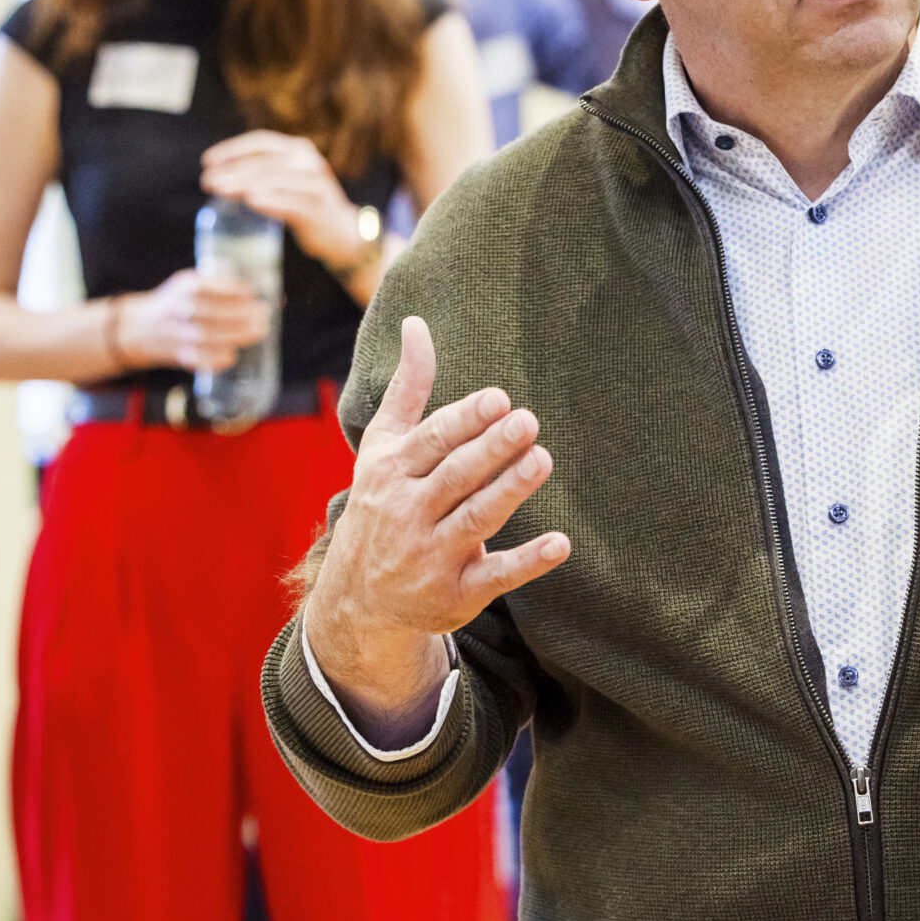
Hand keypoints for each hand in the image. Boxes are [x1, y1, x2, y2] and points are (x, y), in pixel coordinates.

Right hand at [117, 269, 268, 372]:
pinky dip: (215, 359)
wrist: (142, 329)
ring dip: (234, 335)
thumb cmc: (180, 303)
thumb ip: (221, 285)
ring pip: (204, 336)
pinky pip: (196, 359)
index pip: (205, 286)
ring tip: (258, 331)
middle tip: (263, 315)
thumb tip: (267, 292)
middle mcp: (176, 309)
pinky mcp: (177, 355)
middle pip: (208, 313)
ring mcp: (174, 334)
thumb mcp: (192, 284)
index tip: (252, 293)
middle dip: (238, 314)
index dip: (231, 290)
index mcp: (183, 287)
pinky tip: (232, 355)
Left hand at [199, 132, 363, 270]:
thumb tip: (218, 176)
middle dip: (232, 171)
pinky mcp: (319, 208)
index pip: (261, 142)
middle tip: (206, 181)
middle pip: (264, 162)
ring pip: (274, 181)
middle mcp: (309, 162)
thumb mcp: (285, 182)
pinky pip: (291, 203)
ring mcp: (316, 184)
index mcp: (299, 150)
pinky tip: (250, 202)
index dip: (232, 149)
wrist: (342, 234)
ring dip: (243, 185)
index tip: (207, 162)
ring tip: (220, 190)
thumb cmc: (306, 206)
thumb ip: (261, 174)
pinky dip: (270, 201)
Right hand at [302, 317, 570, 743]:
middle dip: (491, 450)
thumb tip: (415, 321)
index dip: (465, 421)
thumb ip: (408, 388)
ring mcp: (430, 556)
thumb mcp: (383, 447)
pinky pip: (495, 576)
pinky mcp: (456, 594)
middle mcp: (407, 514)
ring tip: (543, 460)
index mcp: (390, 472)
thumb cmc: (382, 503)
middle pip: (455, 478)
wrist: (358, 599)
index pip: (431, 442)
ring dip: (509, 491)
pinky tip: (561, 543)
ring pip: (475, 521)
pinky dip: (528, 561)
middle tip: (529, 422)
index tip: (498, 399)